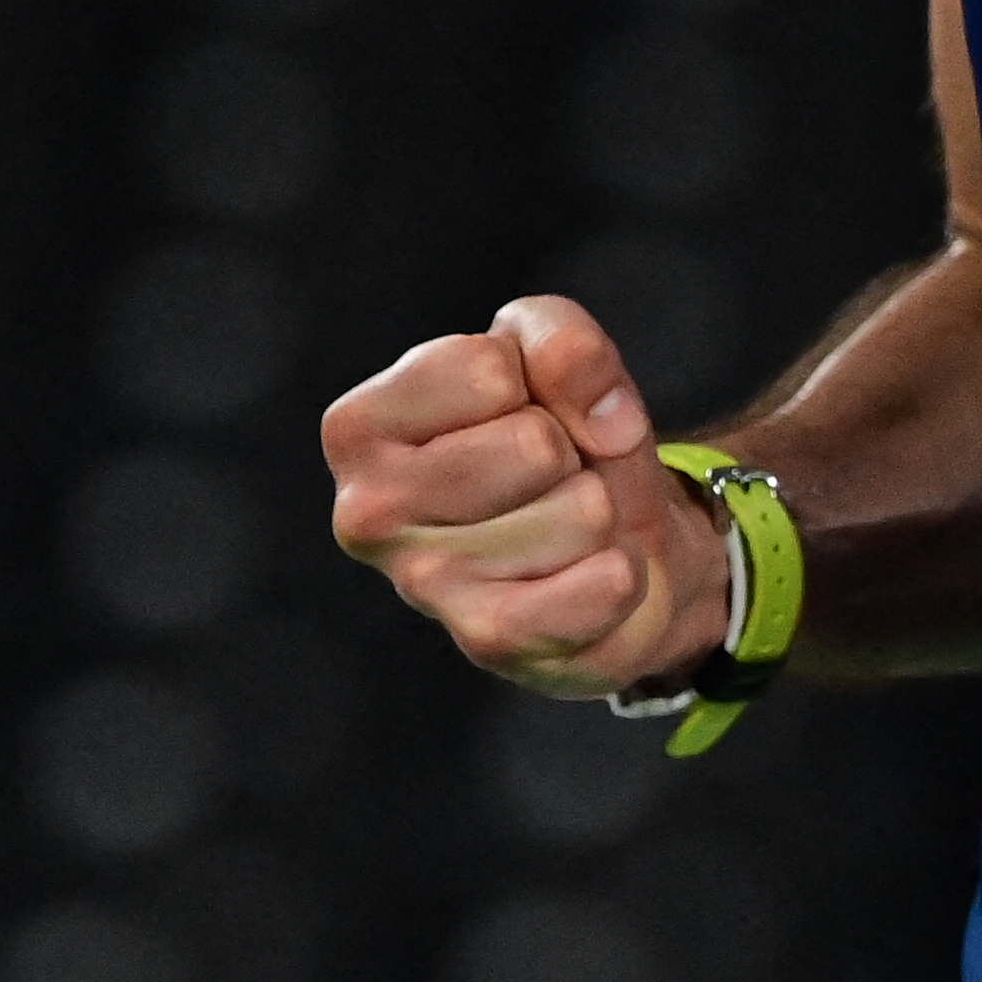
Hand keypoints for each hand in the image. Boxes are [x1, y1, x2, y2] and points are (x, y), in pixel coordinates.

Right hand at [320, 294, 729, 699]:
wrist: (610, 540)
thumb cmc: (554, 433)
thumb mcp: (549, 350)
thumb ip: (561, 338)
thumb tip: (604, 419)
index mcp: (359, 428)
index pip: (486, 371)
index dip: (533, 379)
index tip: (514, 409)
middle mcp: (369, 513)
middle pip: (535, 443)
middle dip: (568, 447)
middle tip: (543, 475)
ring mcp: (426, 586)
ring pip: (582, 511)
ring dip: (596, 508)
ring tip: (559, 521)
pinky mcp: (492, 642)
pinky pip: (606, 583)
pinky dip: (622, 569)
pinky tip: (581, 575)